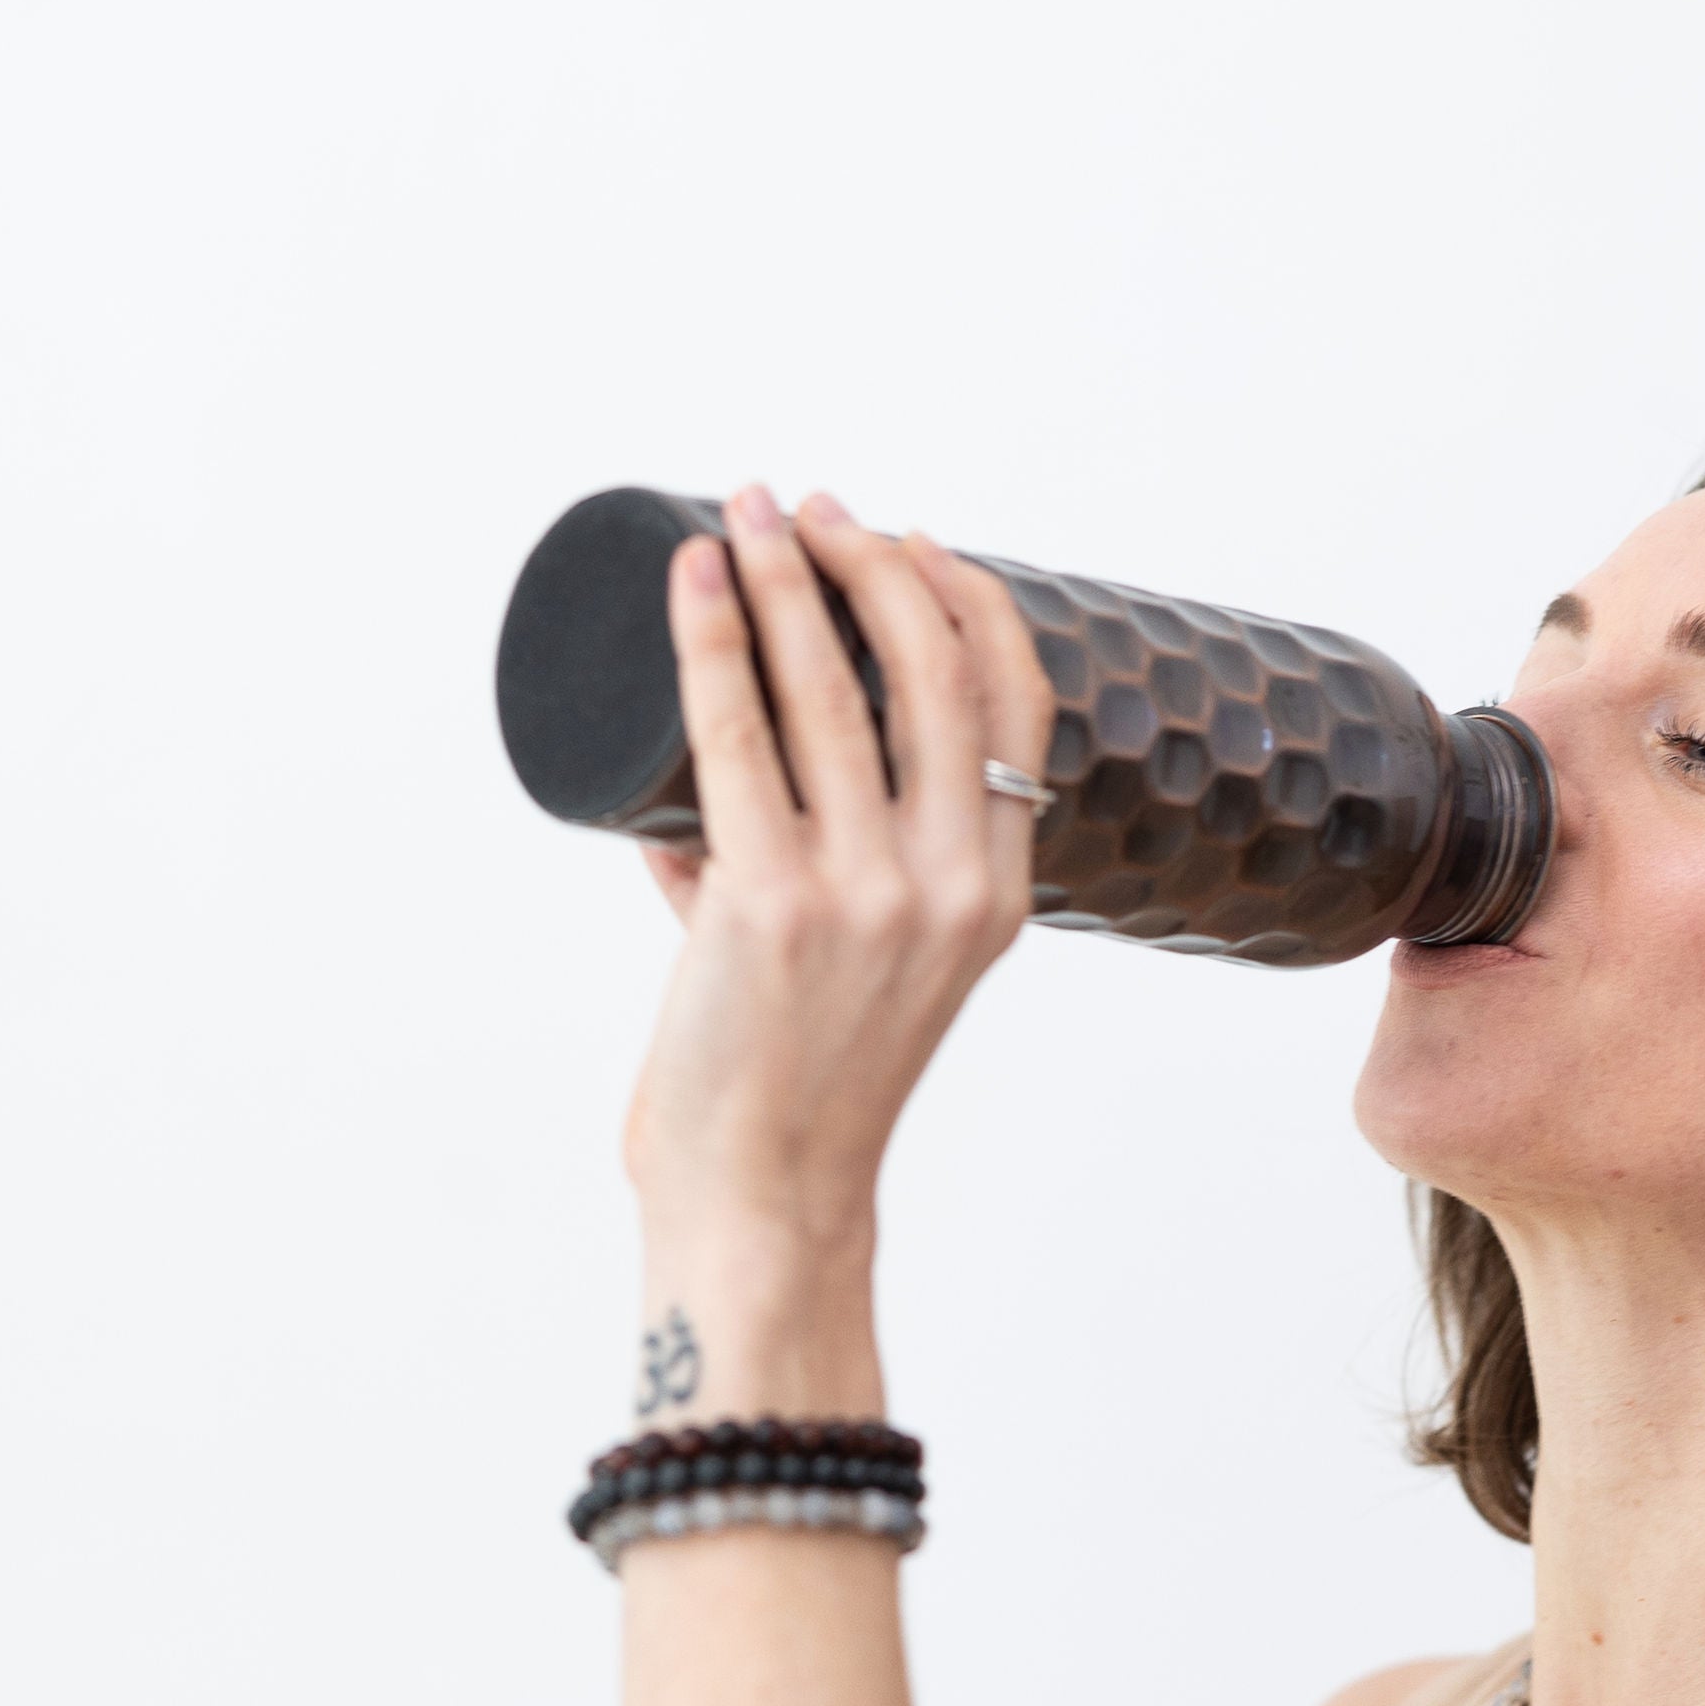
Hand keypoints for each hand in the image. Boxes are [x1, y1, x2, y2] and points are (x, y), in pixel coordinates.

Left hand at [625, 487, 1056, 1261]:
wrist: (764, 1199)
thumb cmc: (795, 1092)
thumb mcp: (853, 975)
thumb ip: (789, 883)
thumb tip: (686, 818)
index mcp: (998, 894)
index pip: (1018, 705)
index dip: (966, 600)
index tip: (907, 542)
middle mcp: (950, 885)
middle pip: (934, 669)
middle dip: (865, 560)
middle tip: (804, 507)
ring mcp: (866, 894)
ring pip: (831, 687)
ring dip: (783, 575)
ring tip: (741, 515)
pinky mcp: (773, 905)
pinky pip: (736, 734)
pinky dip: (711, 640)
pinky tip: (691, 580)